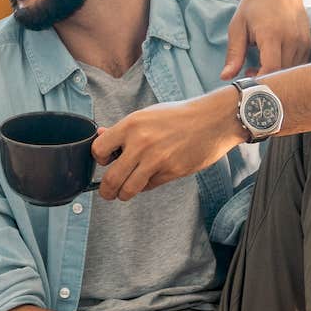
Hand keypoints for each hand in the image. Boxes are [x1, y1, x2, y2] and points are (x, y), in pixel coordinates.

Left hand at [92, 90, 242, 200]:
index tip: (106, 161)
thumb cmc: (178, 116)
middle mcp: (140, 143)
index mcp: (131, 125)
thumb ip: (122, 129)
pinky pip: (149, 186)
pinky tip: (149, 178)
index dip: (99, 159)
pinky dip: (145, 186)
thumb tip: (100, 135)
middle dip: (106, 190)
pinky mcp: (171, 172)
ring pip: (128, 189)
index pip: (98, 150)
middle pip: (110, 178)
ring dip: (123, 195)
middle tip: (107, 192)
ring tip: (123, 193)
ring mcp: (156, 159)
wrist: (212, 120)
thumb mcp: (146, 115)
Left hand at [221, 0, 310, 79]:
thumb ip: (234, 54)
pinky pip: (300, 65)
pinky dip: (286, 69)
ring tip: (259, 65)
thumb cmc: (253, 6)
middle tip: (249, 71)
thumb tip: (225, 77)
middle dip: (266, 78)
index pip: (271, 67)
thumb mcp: (237, 27)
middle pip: (282, 72)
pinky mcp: (308, 42)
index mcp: (272, 33)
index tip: (248, 80)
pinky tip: (273, 61)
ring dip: (276, 74)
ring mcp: (302, 40)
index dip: (260, 80)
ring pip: (292, 71)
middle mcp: (291, 37)